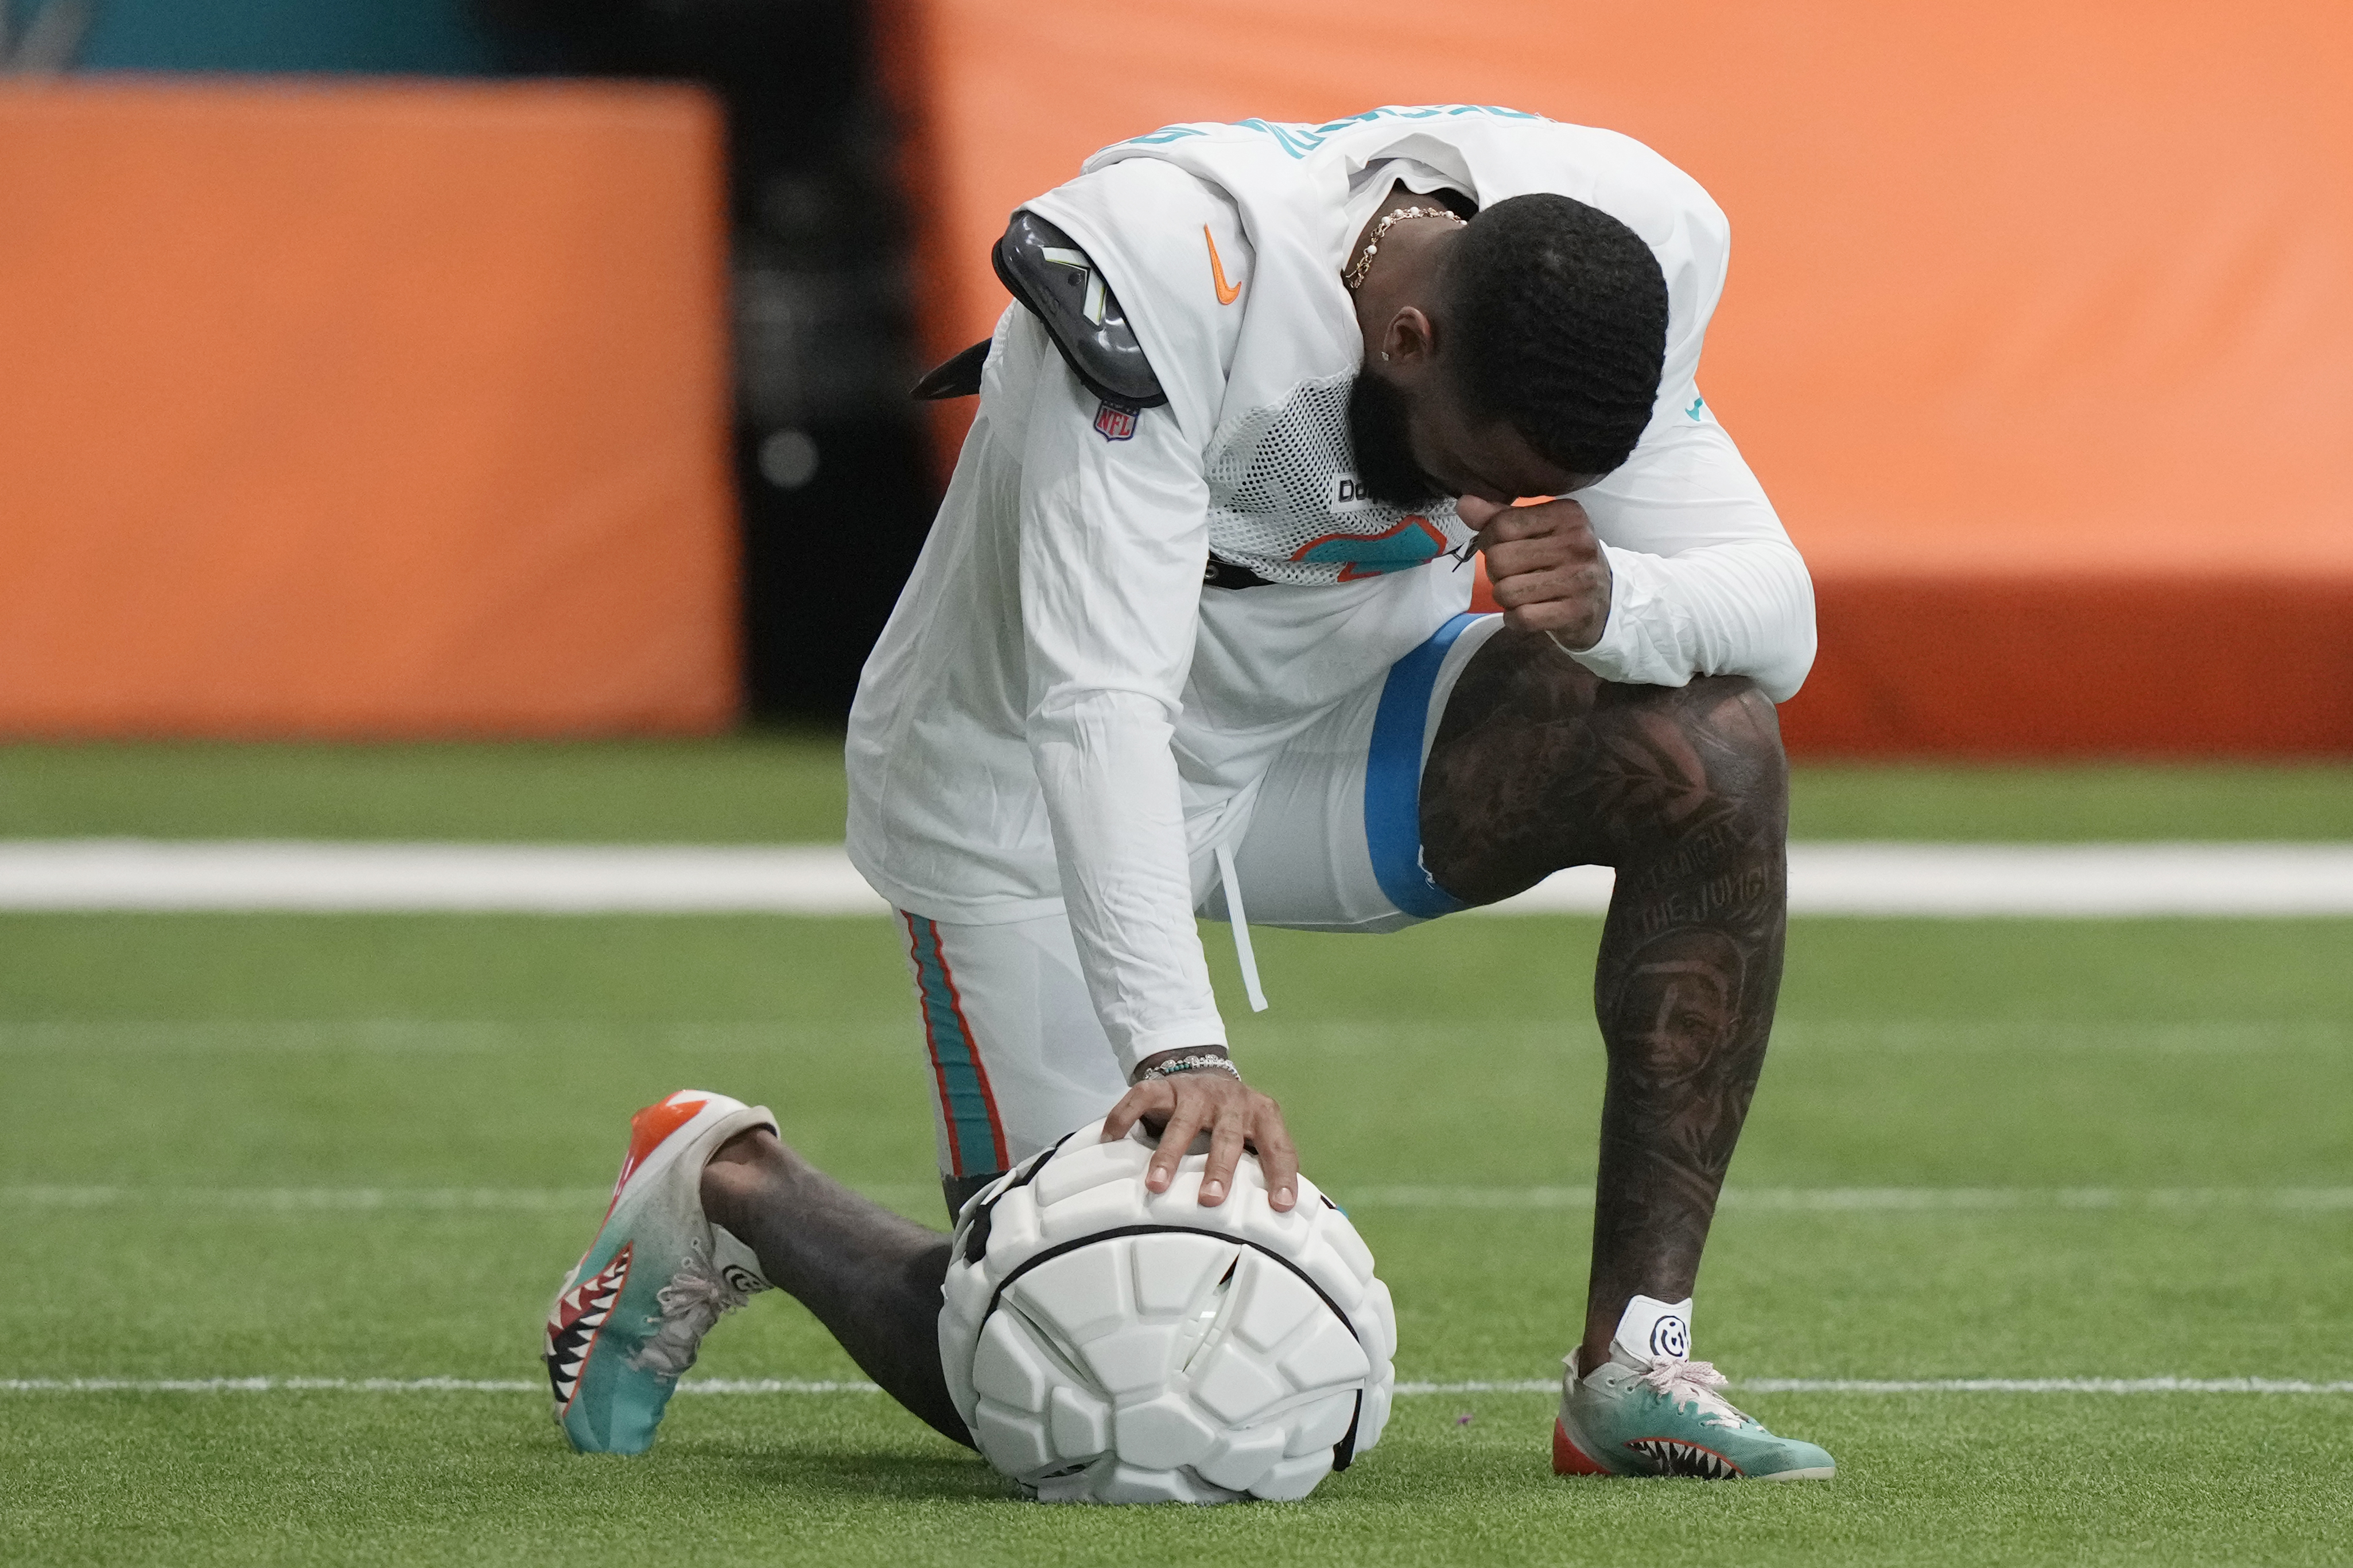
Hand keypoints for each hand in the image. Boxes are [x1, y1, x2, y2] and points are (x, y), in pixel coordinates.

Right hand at [1101, 1056, 1299, 1211]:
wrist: (1207, 1072)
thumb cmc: (1235, 1120)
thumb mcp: (1257, 1135)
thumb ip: (1264, 1166)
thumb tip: (1277, 1219)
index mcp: (1262, 1115)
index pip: (1277, 1147)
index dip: (1281, 1176)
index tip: (1281, 1206)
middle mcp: (1231, 1101)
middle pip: (1227, 1137)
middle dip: (1218, 1169)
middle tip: (1210, 1199)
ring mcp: (1195, 1092)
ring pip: (1183, 1122)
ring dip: (1170, 1155)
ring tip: (1156, 1184)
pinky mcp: (1164, 1085)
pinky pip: (1141, 1097)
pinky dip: (1124, 1117)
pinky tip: (1110, 1140)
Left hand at [1459, 494, 1611, 648]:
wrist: (1605, 600)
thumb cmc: (1563, 559)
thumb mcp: (1538, 530)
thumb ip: (1499, 516)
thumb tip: (1464, 504)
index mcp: (1567, 514)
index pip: (1502, 525)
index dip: (1488, 540)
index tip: (1501, 547)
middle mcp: (1577, 542)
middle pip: (1499, 559)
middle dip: (1495, 572)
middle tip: (1512, 574)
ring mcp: (1579, 578)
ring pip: (1506, 591)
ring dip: (1505, 597)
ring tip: (1522, 593)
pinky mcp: (1576, 611)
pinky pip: (1521, 617)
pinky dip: (1514, 619)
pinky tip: (1526, 613)